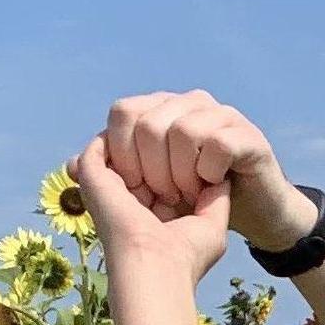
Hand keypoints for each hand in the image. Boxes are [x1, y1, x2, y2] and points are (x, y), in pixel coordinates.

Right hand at [71, 132, 229, 285]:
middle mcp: (127, 193)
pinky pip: (102, 139)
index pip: (162, 165)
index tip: (204, 159)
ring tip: (168, 147)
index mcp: (151, 205)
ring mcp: (107, 184)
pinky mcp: (92, 175)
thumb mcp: (211, 224)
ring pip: (121, 142)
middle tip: (186, 148)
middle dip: (163, 140)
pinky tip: (148, 145)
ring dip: (144, 137)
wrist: (158, 265)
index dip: (183, 154)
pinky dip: (125, 136)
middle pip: (140, 150)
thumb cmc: (186, 255)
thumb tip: (223, 170)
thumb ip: (216, 196)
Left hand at [102, 89, 314, 254]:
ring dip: (182, 173)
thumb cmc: (200, 205)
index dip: (123, 155)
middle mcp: (188, 105)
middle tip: (165, 198)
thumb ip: (110, 175)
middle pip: (149, 122)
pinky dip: (209, 171)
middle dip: (153, 170)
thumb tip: (72, 164)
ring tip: (190, 195)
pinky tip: (214, 186)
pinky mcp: (248, 136)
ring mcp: (220, 116)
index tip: (137, 191)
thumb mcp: (148, 194)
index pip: (123, 113)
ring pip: (181, 130)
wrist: (252, 219)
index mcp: (161, 111)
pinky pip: (217, 143)